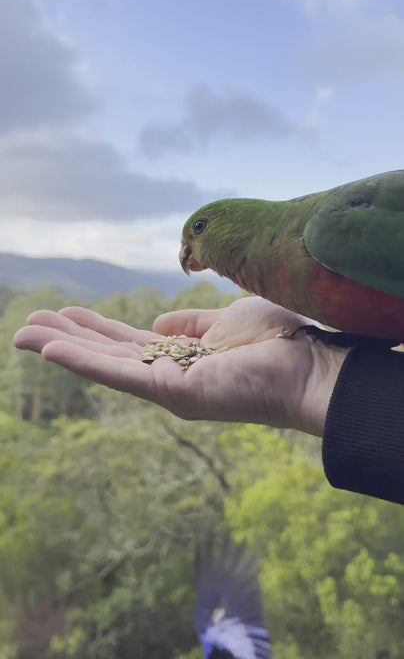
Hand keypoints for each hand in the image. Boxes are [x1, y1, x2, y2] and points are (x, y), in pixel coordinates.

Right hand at [13, 297, 348, 435]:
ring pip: (103, 363)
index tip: (64, 313)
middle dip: (66, 337)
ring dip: (61, 347)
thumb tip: (156, 323)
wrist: (311, 363)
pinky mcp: (172, 392)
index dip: (93, 328)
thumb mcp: (224, 321)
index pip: (127, 342)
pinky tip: (50, 349)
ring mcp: (167, 387)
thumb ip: (189, 324)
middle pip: (107, 353)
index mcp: (181, 359)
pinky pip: (117, 373)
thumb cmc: (278, 342)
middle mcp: (169, 376)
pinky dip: (82, 360)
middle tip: (27, 322)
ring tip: (23, 332)